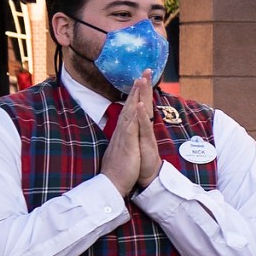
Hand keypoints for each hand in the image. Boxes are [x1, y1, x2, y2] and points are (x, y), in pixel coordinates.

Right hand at [100, 75, 157, 194]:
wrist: (111, 184)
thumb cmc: (119, 169)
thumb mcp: (123, 150)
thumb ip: (125, 139)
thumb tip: (125, 132)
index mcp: (123, 132)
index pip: (130, 109)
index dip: (135, 94)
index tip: (141, 80)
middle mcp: (122, 130)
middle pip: (130, 104)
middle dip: (137, 87)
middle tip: (144, 71)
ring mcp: (123, 136)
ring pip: (130, 111)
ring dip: (135, 95)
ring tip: (140, 80)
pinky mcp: (127, 144)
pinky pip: (131, 127)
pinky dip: (135, 115)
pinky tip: (139, 104)